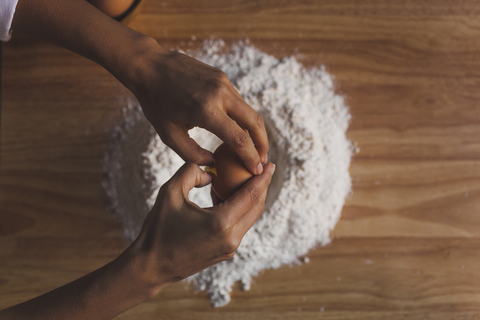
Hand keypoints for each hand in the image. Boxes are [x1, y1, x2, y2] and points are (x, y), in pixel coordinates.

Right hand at [129, 162, 274, 286]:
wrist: (151, 267)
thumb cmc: (158, 230)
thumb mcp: (170, 192)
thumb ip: (191, 172)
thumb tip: (212, 171)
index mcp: (221, 223)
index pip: (251, 195)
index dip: (263, 178)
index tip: (270, 164)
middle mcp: (231, 238)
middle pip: (256, 207)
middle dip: (262, 186)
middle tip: (263, 168)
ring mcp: (230, 248)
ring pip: (250, 218)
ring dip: (252, 198)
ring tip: (247, 180)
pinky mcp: (226, 253)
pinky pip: (240, 226)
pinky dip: (240, 210)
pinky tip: (229, 197)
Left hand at [132, 48, 268, 174]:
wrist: (150, 66)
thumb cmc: (155, 103)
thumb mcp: (169, 135)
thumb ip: (192, 154)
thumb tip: (213, 163)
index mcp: (206, 110)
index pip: (239, 139)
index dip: (251, 157)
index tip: (256, 170)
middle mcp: (220, 94)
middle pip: (255, 122)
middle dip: (263, 144)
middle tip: (262, 160)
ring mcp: (223, 83)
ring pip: (249, 111)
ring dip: (254, 131)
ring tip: (251, 148)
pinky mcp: (222, 77)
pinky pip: (238, 101)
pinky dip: (243, 118)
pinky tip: (237, 130)